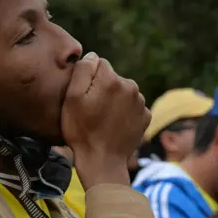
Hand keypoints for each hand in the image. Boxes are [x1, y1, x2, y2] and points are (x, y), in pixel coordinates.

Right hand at [61, 52, 150, 189]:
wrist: (102, 162)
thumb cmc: (82, 131)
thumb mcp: (72, 98)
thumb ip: (82, 71)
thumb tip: (93, 56)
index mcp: (113, 80)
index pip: (99, 63)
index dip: (88, 78)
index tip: (84, 96)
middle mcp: (131, 87)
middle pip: (112, 77)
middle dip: (102, 87)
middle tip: (92, 110)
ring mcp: (141, 103)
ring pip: (123, 91)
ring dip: (114, 100)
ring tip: (102, 119)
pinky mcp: (146, 116)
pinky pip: (132, 106)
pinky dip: (124, 112)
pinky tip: (114, 125)